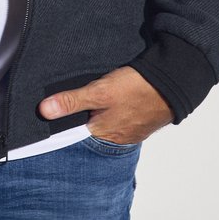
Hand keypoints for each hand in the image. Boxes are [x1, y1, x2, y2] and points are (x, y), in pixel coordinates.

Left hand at [38, 66, 173, 143]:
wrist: (174, 82)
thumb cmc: (137, 89)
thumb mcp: (100, 92)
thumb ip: (72, 101)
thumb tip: (44, 111)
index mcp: (104, 134)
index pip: (76, 134)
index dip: (64, 124)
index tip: (51, 115)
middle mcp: (117, 137)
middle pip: (91, 127)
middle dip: (81, 116)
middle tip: (70, 102)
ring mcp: (131, 130)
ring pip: (106, 121)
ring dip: (99, 112)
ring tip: (91, 99)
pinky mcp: (141, 120)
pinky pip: (121, 117)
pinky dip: (114, 110)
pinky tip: (114, 99)